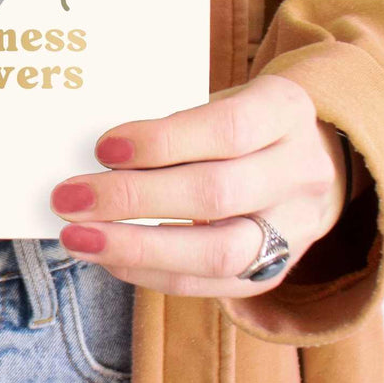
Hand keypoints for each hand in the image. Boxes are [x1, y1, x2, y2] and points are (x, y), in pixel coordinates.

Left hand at [49, 75, 351, 296]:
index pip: (227, 128)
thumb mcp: (221, 98)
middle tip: (69, 196)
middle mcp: (300, 171)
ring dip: (137, 248)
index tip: (103, 148)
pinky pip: (211, 285)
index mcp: (284, 110)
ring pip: (218, 252)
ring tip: (78, 237)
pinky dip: (152, 272)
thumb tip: (93, 154)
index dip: (162, 141)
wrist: (314, 155)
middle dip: (132, 199)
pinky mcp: (276, 272)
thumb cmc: (240, 118)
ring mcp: (295, 228)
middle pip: (215, 193)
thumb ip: (172, 121)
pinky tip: (108, 257)